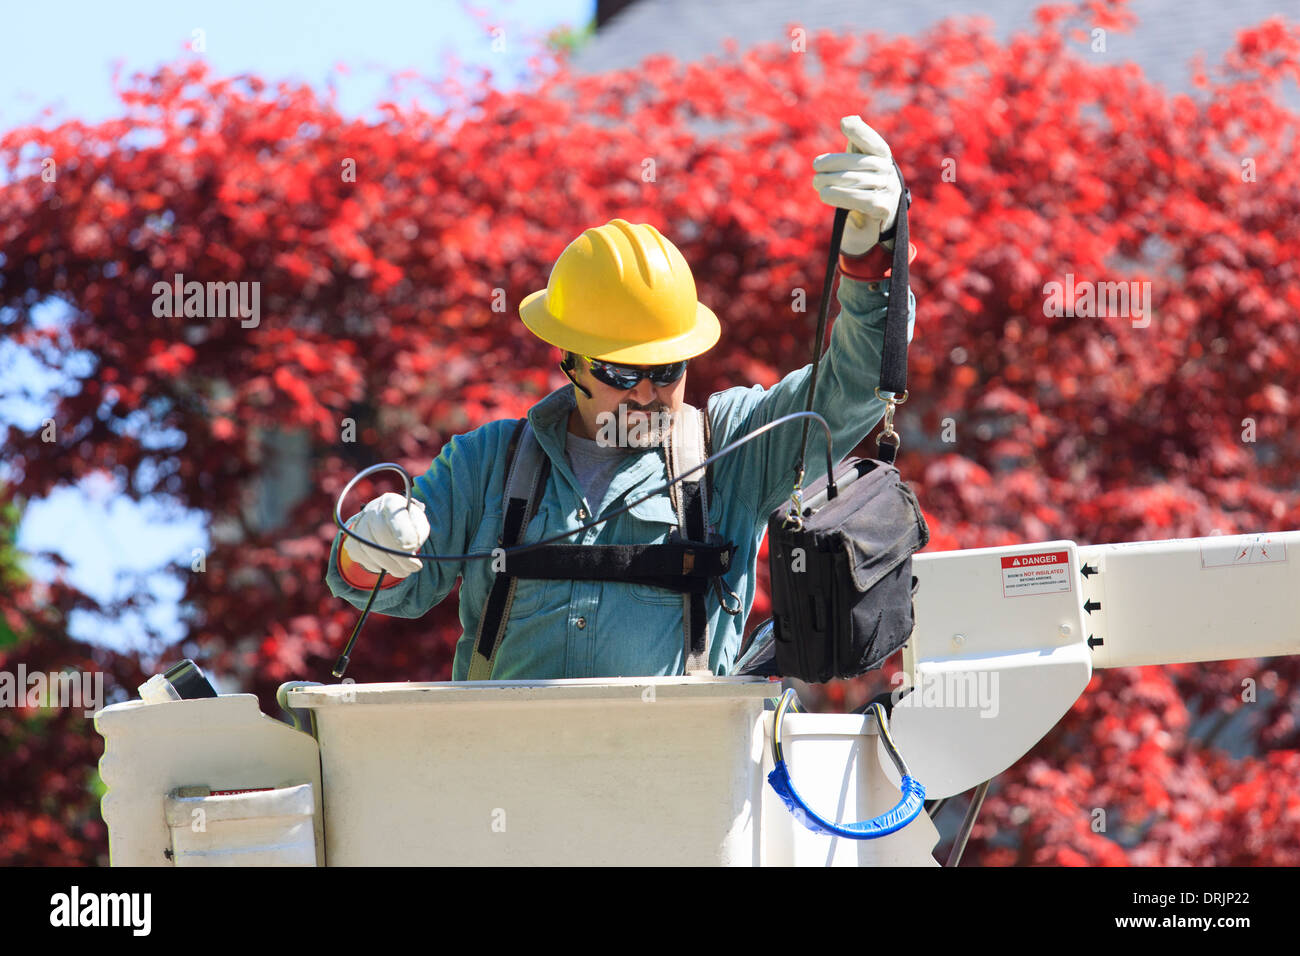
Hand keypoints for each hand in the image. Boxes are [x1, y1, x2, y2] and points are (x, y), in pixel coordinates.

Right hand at [342, 492, 430, 578]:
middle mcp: (372, 510)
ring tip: (404, 571)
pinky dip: (374, 565)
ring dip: (389, 565)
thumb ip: (417, 533)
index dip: (403, 532)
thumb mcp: (419, 525)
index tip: (413, 548)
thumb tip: (409, 547)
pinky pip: (359, 555)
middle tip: (413, 568)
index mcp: (392, 502)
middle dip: (399, 555)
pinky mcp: (352, 540)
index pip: (394, 515)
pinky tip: (386, 566)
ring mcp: (359, 525)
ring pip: (369, 547)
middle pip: (380, 532)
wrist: (389, 525)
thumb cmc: (408, 525)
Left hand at [812, 116, 901, 254]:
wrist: (875, 219)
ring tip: (817, 183)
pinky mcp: (884, 208)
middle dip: (834, 163)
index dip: (860, 132)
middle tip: (815, 166)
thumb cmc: (862, 183)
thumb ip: (855, 143)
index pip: (873, 142)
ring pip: (856, 182)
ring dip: (832, 182)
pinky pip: (860, 200)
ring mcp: (889, 190)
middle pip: (859, 163)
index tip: (844, 123)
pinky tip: (825, 195)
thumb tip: (850, 119)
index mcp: (883, 156)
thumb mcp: (859, 162)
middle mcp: (889, 171)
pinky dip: (840, 197)